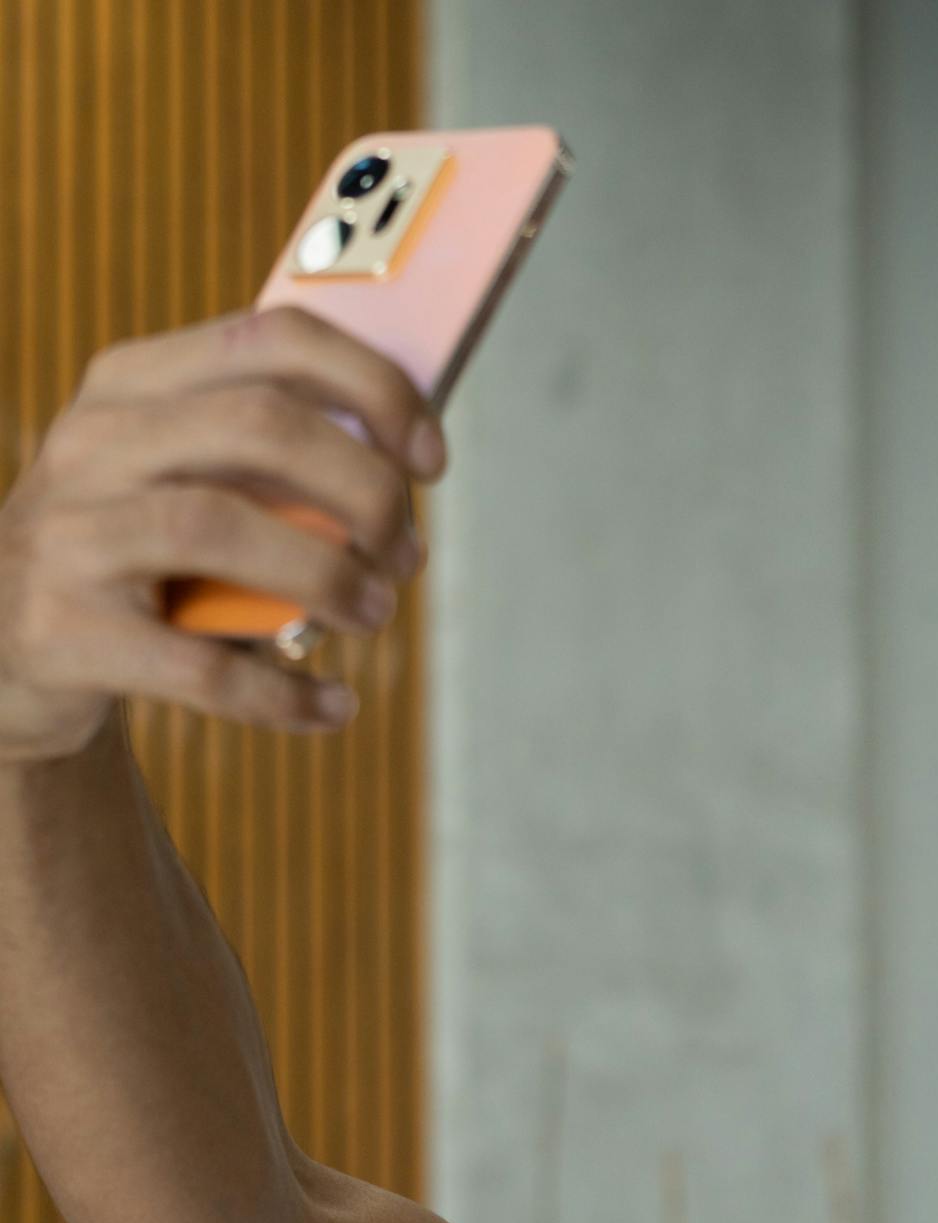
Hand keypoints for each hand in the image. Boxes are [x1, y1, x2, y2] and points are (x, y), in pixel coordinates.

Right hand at [0, 303, 443, 763]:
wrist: (2, 651)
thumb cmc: (133, 562)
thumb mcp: (179, 485)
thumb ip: (265, 468)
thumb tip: (401, 474)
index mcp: (132, 385)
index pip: (271, 338)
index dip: (373, 389)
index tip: (431, 458)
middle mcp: (93, 442)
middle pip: (260, 425)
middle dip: (363, 487)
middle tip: (406, 551)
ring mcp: (70, 535)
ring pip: (219, 526)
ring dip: (326, 575)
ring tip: (374, 614)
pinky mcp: (62, 632)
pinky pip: (195, 665)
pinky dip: (280, 693)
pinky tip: (331, 705)